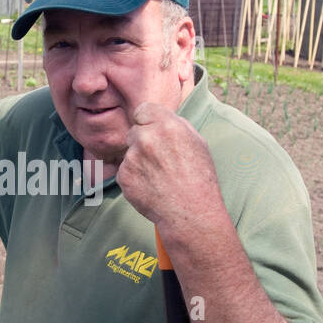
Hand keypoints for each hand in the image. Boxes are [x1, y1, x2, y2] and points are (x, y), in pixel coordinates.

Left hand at [115, 101, 226, 244]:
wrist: (190, 213)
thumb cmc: (199, 179)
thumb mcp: (197, 143)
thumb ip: (175, 125)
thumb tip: (159, 118)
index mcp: (167, 126)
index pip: (142, 110)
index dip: (147, 121)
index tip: (151, 130)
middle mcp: (147, 138)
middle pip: (134, 131)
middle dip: (143, 142)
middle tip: (159, 160)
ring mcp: (132, 158)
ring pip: (130, 152)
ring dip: (139, 161)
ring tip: (158, 177)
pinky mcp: (124, 176)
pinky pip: (125, 171)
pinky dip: (135, 178)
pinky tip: (151, 187)